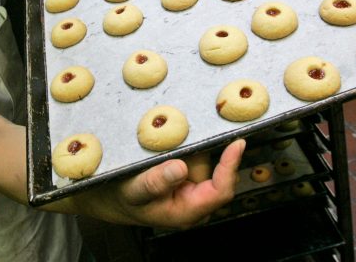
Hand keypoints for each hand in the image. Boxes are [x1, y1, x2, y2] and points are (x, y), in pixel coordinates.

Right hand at [112, 138, 244, 228]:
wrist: (117, 199)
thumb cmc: (126, 199)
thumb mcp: (135, 190)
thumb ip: (155, 182)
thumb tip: (180, 168)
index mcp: (189, 211)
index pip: (221, 191)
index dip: (230, 167)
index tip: (237, 144)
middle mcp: (198, 201)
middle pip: (213, 170)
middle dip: (196, 153)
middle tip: (169, 147)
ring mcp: (195, 189)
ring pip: (203, 159)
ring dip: (187, 149)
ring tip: (161, 152)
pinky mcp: (191, 177)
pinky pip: (195, 157)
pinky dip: (185, 149)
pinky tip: (167, 150)